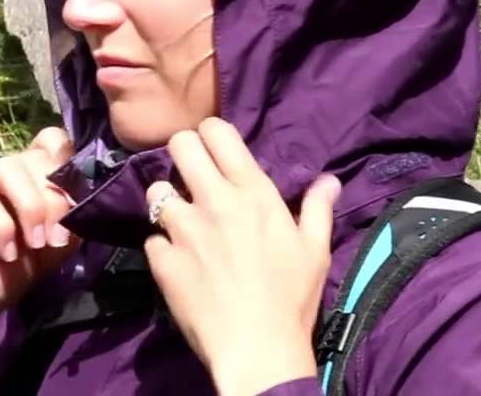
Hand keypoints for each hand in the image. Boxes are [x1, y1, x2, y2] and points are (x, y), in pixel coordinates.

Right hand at [0, 127, 80, 374]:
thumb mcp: (40, 261)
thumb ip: (63, 236)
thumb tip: (86, 213)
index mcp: (21, 185)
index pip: (47, 142)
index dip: (66, 159)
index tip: (76, 199)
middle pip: (31, 157)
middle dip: (53, 196)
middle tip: (57, 238)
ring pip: (3, 167)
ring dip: (30, 205)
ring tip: (37, 242)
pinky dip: (2, 225)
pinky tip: (9, 253)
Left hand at [143, 118, 340, 395]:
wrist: (257, 349)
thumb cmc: (292, 299)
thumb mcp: (315, 250)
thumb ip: (317, 209)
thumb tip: (328, 180)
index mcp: (252, 192)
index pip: (217, 132)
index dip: (211, 134)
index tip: (214, 150)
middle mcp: (213, 200)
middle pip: (179, 144)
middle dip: (183, 153)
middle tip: (192, 175)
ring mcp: (182, 228)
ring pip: (156, 189)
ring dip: (167, 200)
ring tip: (181, 221)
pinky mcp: (161, 259)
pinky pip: (152, 238)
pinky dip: (162, 246)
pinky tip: (179, 262)